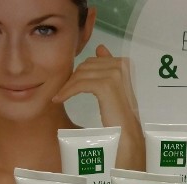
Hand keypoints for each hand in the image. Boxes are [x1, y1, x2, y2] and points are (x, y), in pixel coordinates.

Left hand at [53, 44, 144, 170]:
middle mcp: (121, 65)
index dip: (81, 72)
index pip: (95, 60)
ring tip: (59, 96)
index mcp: (125, 63)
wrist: (127, 133)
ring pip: (81, 74)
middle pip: (86, 65)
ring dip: (67, 86)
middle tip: (63, 91)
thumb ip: (108, 67)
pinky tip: (60, 99)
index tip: (71, 84)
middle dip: (73, 78)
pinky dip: (67, 92)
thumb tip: (100, 47)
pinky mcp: (106, 85)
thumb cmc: (121, 115)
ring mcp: (115, 74)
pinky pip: (79, 84)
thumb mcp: (116, 87)